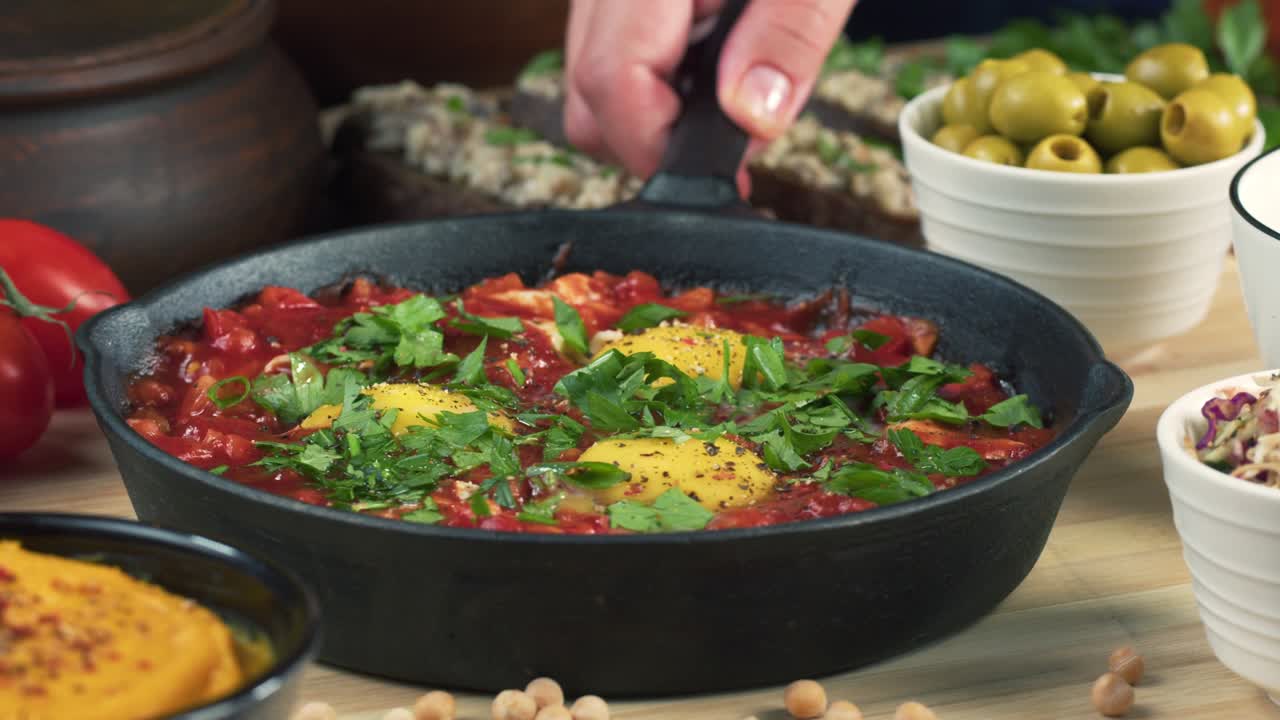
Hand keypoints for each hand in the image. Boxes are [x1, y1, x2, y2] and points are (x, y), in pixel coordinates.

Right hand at [563, 0, 856, 185]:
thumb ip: (790, 35)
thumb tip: (751, 115)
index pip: (611, 78)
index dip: (658, 143)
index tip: (717, 168)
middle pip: (585, 91)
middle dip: (651, 139)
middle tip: (733, 136)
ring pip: (588, 76)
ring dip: (651, 112)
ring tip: (732, 90)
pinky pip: (609, 46)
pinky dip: (652, 79)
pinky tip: (711, 63)